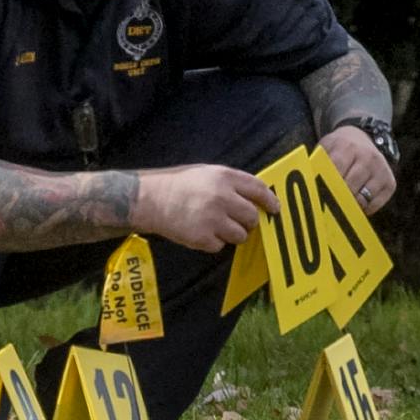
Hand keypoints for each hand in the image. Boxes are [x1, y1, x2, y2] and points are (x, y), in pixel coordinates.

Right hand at [132, 164, 277, 251]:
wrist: (145, 200)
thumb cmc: (175, 185)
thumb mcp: (205, 173)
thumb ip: (231, 183)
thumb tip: (256, 198)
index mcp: (224, 177)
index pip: (259, 190)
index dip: (270, 201)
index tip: (273, 209)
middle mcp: (221, 197)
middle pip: (252, 216)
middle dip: (248, 221)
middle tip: (236, 221)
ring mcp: (212, 218)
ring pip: (240, 235)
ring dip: (232, 234)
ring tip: (215, 227)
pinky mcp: (202, 237)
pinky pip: (220, 245)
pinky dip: (212, 242)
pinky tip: (199, 232)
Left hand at [321, 126, 395, 214]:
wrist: (362, 138)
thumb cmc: (338, 148)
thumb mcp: (325, 148)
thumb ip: (317, 165)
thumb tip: (308, 188)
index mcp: (347, 148)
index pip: (335, 171)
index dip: (325, 186)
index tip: (315, 198)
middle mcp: (368, 158)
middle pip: (349, 186)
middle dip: (335, 198)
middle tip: (324, 207)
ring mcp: (381, 171)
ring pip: (362, 198)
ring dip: (349, 205)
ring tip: (338, 207)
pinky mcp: (390, 183)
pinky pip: (375, 204)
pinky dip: (363, 209)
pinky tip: (353, 206)